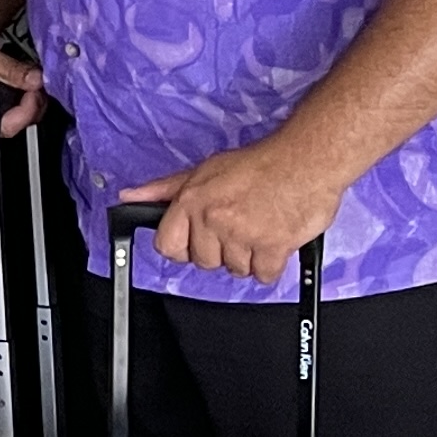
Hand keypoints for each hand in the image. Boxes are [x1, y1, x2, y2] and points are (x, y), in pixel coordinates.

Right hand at [0, 7, 43, 137]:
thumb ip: (7, 69)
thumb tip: (35, 80)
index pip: (5, 125)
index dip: (26, 111)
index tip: (35, 91)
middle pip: (15, 123)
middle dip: (33, 104)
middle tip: (39, 83)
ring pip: (18, 114)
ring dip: (32, 97)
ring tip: (33, 78)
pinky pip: (17, 103)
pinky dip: (26, 91)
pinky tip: (27, 78)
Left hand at [125, 141, 344, 284]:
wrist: (307, 160)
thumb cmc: (259, 164)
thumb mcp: (203, 170)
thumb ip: (164, 189)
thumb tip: (129, 196)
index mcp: (192, 201)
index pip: (167, 246)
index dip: (182, 248)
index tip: (195, 242)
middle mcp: (213, 220)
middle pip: (204, 261)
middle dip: (220, 251)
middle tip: (237, 229)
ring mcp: (243, 235)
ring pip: (234, 269)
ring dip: (247, 257)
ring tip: (258, 229)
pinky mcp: (273, 247)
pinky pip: (263, 275)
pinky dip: (270, 266)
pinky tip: (274, 243)